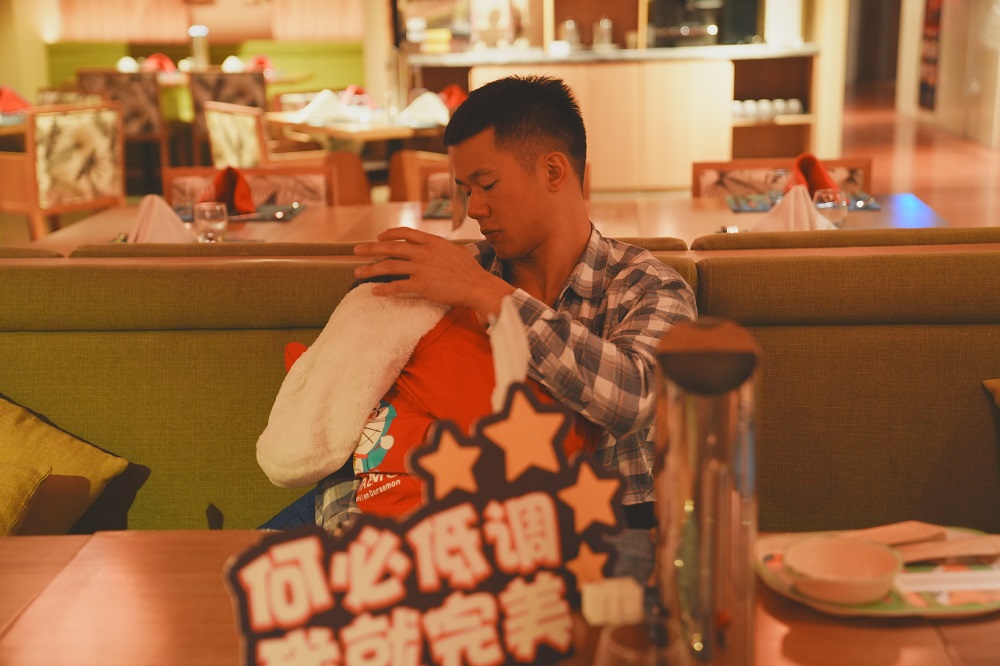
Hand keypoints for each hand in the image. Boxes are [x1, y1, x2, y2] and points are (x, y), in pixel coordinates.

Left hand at [353, 228, 513, 316]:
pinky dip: (384, 289)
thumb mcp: (455, 251)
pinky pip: (397, 286)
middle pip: (390, 248)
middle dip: (370, 249)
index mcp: (431, 242)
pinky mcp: (421, 284)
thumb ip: (441, 248)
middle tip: (356, 251)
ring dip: (370, 269)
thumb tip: (438, 247)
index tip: (378, 236)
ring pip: (389, 266)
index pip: (404, 233)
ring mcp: (421, 268)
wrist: (477, 285)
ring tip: (358, 273)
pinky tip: (375, 292)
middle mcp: (423, 252)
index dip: (389, 234)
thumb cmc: (470, 271)